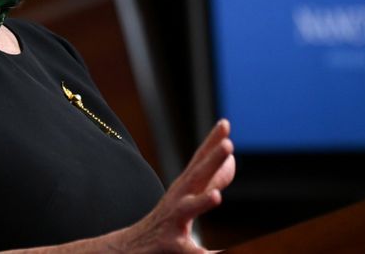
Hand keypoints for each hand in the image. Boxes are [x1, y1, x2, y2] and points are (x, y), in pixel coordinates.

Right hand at [121, 119, 235, 252]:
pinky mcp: (171, 245)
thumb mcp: (188, 195)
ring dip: (201, 202)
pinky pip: (189, 251)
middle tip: (228, 145)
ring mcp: (173, 222)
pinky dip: (201, 252)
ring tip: (216, 196)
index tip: (225, 123)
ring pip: (187, 210)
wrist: (131, 247)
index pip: (199, 160)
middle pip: (196, 177)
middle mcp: (178, 199)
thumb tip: (233, 158)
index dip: (212, 141)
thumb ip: (213, 177)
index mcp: (185, 187)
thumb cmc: (167, 221)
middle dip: (211, 160)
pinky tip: (215, 253)